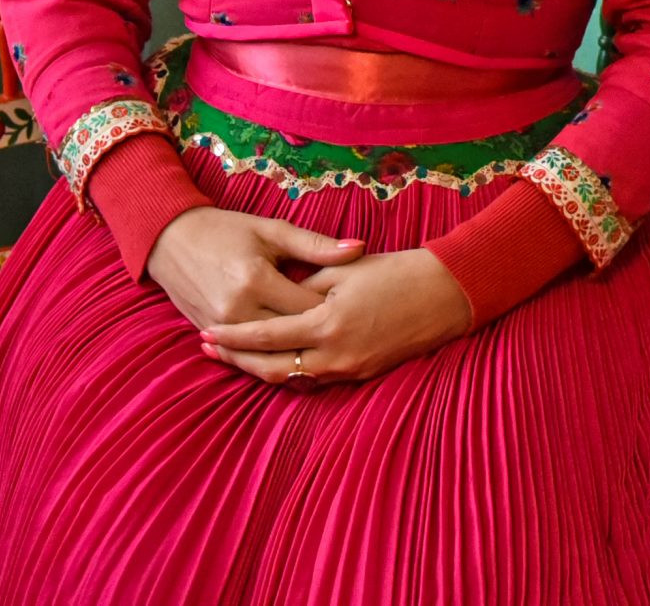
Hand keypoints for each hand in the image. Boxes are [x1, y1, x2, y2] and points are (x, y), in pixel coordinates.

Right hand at [145, 205, 364, 333]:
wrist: (171, 238)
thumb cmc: (226, 229)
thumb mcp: (271, 230)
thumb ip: (315, 245)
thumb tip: (359, 248)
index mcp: (257, 279)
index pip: (309, 308)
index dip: (336, 310)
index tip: (357, 309)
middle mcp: (238, 308)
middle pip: (291, 336)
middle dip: (319, 336)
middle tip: (348, 334)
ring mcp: (222, 326)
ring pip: (269, 353)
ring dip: (295, 351)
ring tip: (325, 349)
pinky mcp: (209, 334)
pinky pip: (246, 355)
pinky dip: (269, 355)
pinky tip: (292, 355)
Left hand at [200, 248, 474, 386]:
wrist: (443, 295)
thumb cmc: (393, 272)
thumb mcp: (344, 271)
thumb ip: (305, 286)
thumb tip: (275, 295)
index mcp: (326, 324)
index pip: (266, 337)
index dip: (233, 338)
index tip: (206, 334)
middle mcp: (334, 355)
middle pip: (272, 368)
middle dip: (237, 360)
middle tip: (208, 349)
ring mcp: (349, 369)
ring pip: (292, 379)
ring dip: (261, 369)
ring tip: (233, 357)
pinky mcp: (361, 374)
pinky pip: (315, 379)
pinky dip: (290, 371)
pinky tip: (273, 361)